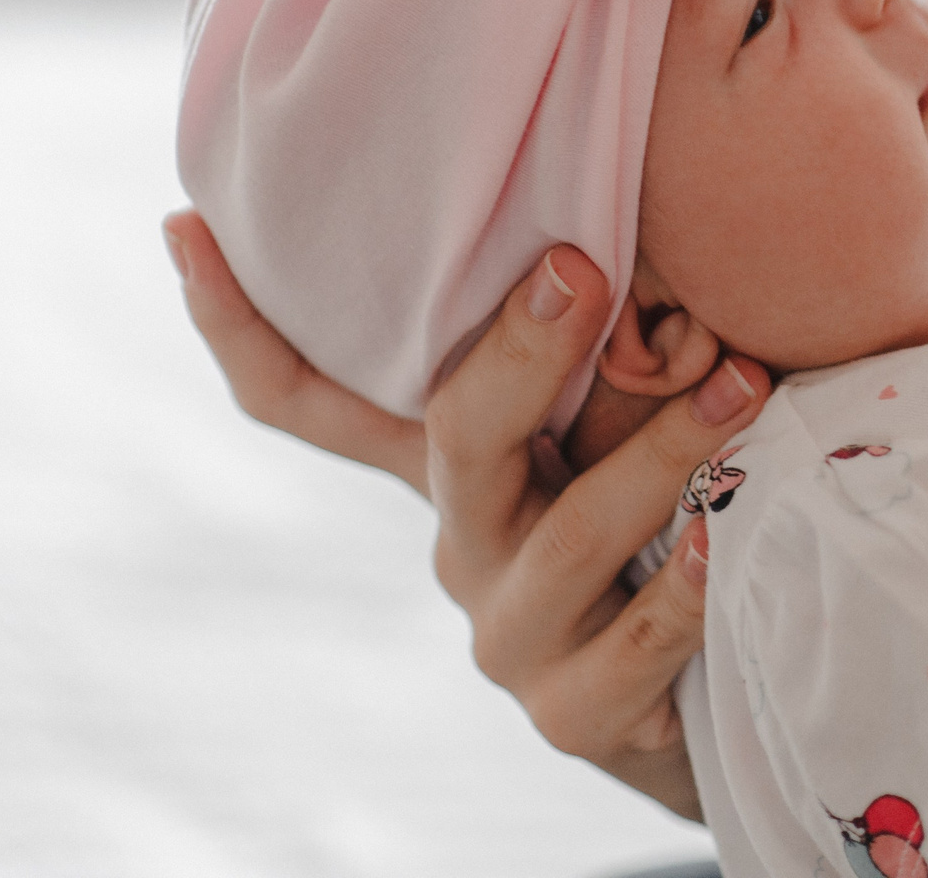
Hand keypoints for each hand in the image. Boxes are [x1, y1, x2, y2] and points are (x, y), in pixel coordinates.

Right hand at [164, 209, 770, 816]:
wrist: (712, 682)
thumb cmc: (665, 514)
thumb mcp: (610, 423)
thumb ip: (598, 347)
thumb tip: (610, 217)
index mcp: (445, 465)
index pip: (308, 400)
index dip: (237, 324)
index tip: (185, 225)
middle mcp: (461, 543)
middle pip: (454, 436)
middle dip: (516, 351)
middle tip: (582, 269)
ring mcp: (512, 634)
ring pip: (574, 530)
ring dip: (663, 450)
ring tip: (741, 381)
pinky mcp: (578, 711)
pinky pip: (639, 637)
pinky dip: (684, 579)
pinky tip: (721, 528)